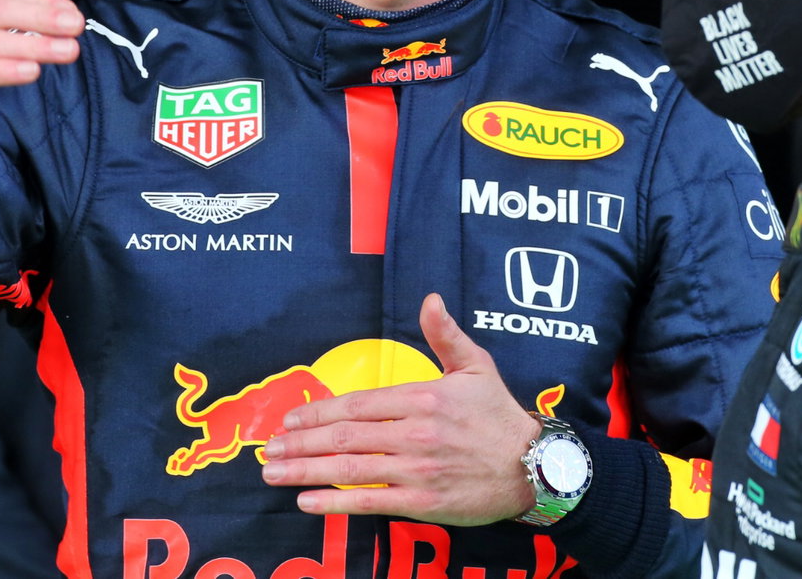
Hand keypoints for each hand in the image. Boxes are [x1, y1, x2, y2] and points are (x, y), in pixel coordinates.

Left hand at [260, 293, 541, 525]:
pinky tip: (306, 501)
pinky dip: (334, 503)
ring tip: (273, 472)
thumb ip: (445, 335)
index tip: (290, 418)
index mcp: (423, 398)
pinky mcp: (422, 501)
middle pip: (344, 437)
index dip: (319, 412)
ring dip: (305, 470)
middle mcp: (414, 434)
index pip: (357, 404)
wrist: (533, 467)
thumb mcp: (476, 367)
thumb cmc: (500, 416)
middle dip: (300, 442)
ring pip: (349, 469)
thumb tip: (430, 299)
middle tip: (268, 448)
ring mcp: (416, 470)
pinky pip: (369, 502)